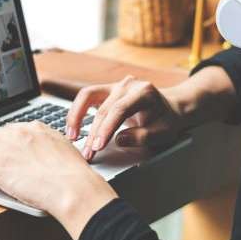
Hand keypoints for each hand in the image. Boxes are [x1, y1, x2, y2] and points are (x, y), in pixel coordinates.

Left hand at [0, 122, 117, 239]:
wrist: (72, 187)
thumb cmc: (75, 177)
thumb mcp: (66, 151)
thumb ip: (52, 149)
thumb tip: (49, 156)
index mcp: (37, 129)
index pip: (12, 129)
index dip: (2, 140)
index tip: (0, 148)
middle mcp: (18, 133)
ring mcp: (4, 148)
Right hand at [66, 76, 187, 161]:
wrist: (169, 108)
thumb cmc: (166, 121)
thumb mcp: (163, 133)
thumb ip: (143, 136)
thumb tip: (119, 139)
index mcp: (143, 92)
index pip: (120, 109)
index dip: (107, 128)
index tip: (98, 145)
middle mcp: (127, 85)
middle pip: (103, 108)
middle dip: (93, 133)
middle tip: (88, 154)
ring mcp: (114, 86)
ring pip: (87, 96)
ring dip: (76, 117)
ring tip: (72, 138)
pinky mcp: (105, 91)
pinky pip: (86, 97)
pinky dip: (77, 112)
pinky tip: (73, 128)